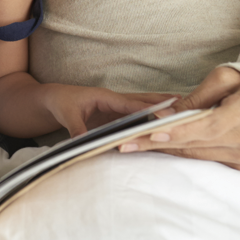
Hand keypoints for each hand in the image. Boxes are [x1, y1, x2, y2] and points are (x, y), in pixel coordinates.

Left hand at [41, 84, 173, 138]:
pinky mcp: (116, 115)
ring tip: (185, 109)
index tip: (166, 114)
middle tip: (188, 107)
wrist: (51, 99)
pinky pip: (137, 116)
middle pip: (144, 102)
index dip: (148, 109)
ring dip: (162, 107)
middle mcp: (115, 100)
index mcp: (105, 97)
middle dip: (164, 105)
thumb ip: (76, 128)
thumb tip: (83, 142)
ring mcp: (117, 107)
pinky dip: (151, 116)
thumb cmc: (59, 102)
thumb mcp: (66, 114)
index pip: (131, 104)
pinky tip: (165, 121)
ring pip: (143, 107)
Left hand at [117, 67, 239, 168]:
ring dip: (163, 149)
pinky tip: (156, 146)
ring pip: (196, 154)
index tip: (151, 133)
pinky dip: (181, 150)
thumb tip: (167, 113)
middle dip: (156, 143)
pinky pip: (204, 157)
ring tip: (130, 144)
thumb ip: (196, 98)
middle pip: (195, 144)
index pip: (207, 127)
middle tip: (123, 141)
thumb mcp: (224, 78)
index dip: (178, 131)